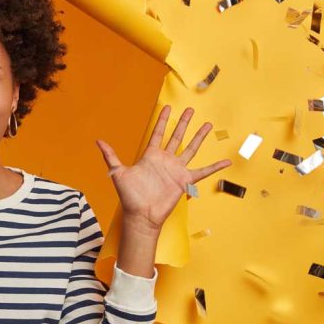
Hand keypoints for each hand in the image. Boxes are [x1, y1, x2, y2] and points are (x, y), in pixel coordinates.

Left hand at [95, 105, 231, 230]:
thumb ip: (110, 156)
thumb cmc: (129, 196)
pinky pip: (203, 172)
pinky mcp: (185, 181)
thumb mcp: (117, 173)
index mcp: (150, 156)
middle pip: (177, 136)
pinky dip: (215, 167)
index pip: (158, 133)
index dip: (162, 120)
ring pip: (191, 148)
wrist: (141, 215)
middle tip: (190, 109)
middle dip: (183, 123)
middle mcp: (165, 160)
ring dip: (199, 137)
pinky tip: (226, 161)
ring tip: (207, 124)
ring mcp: (176, 169)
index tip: (167, 108)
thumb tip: (98, 141)